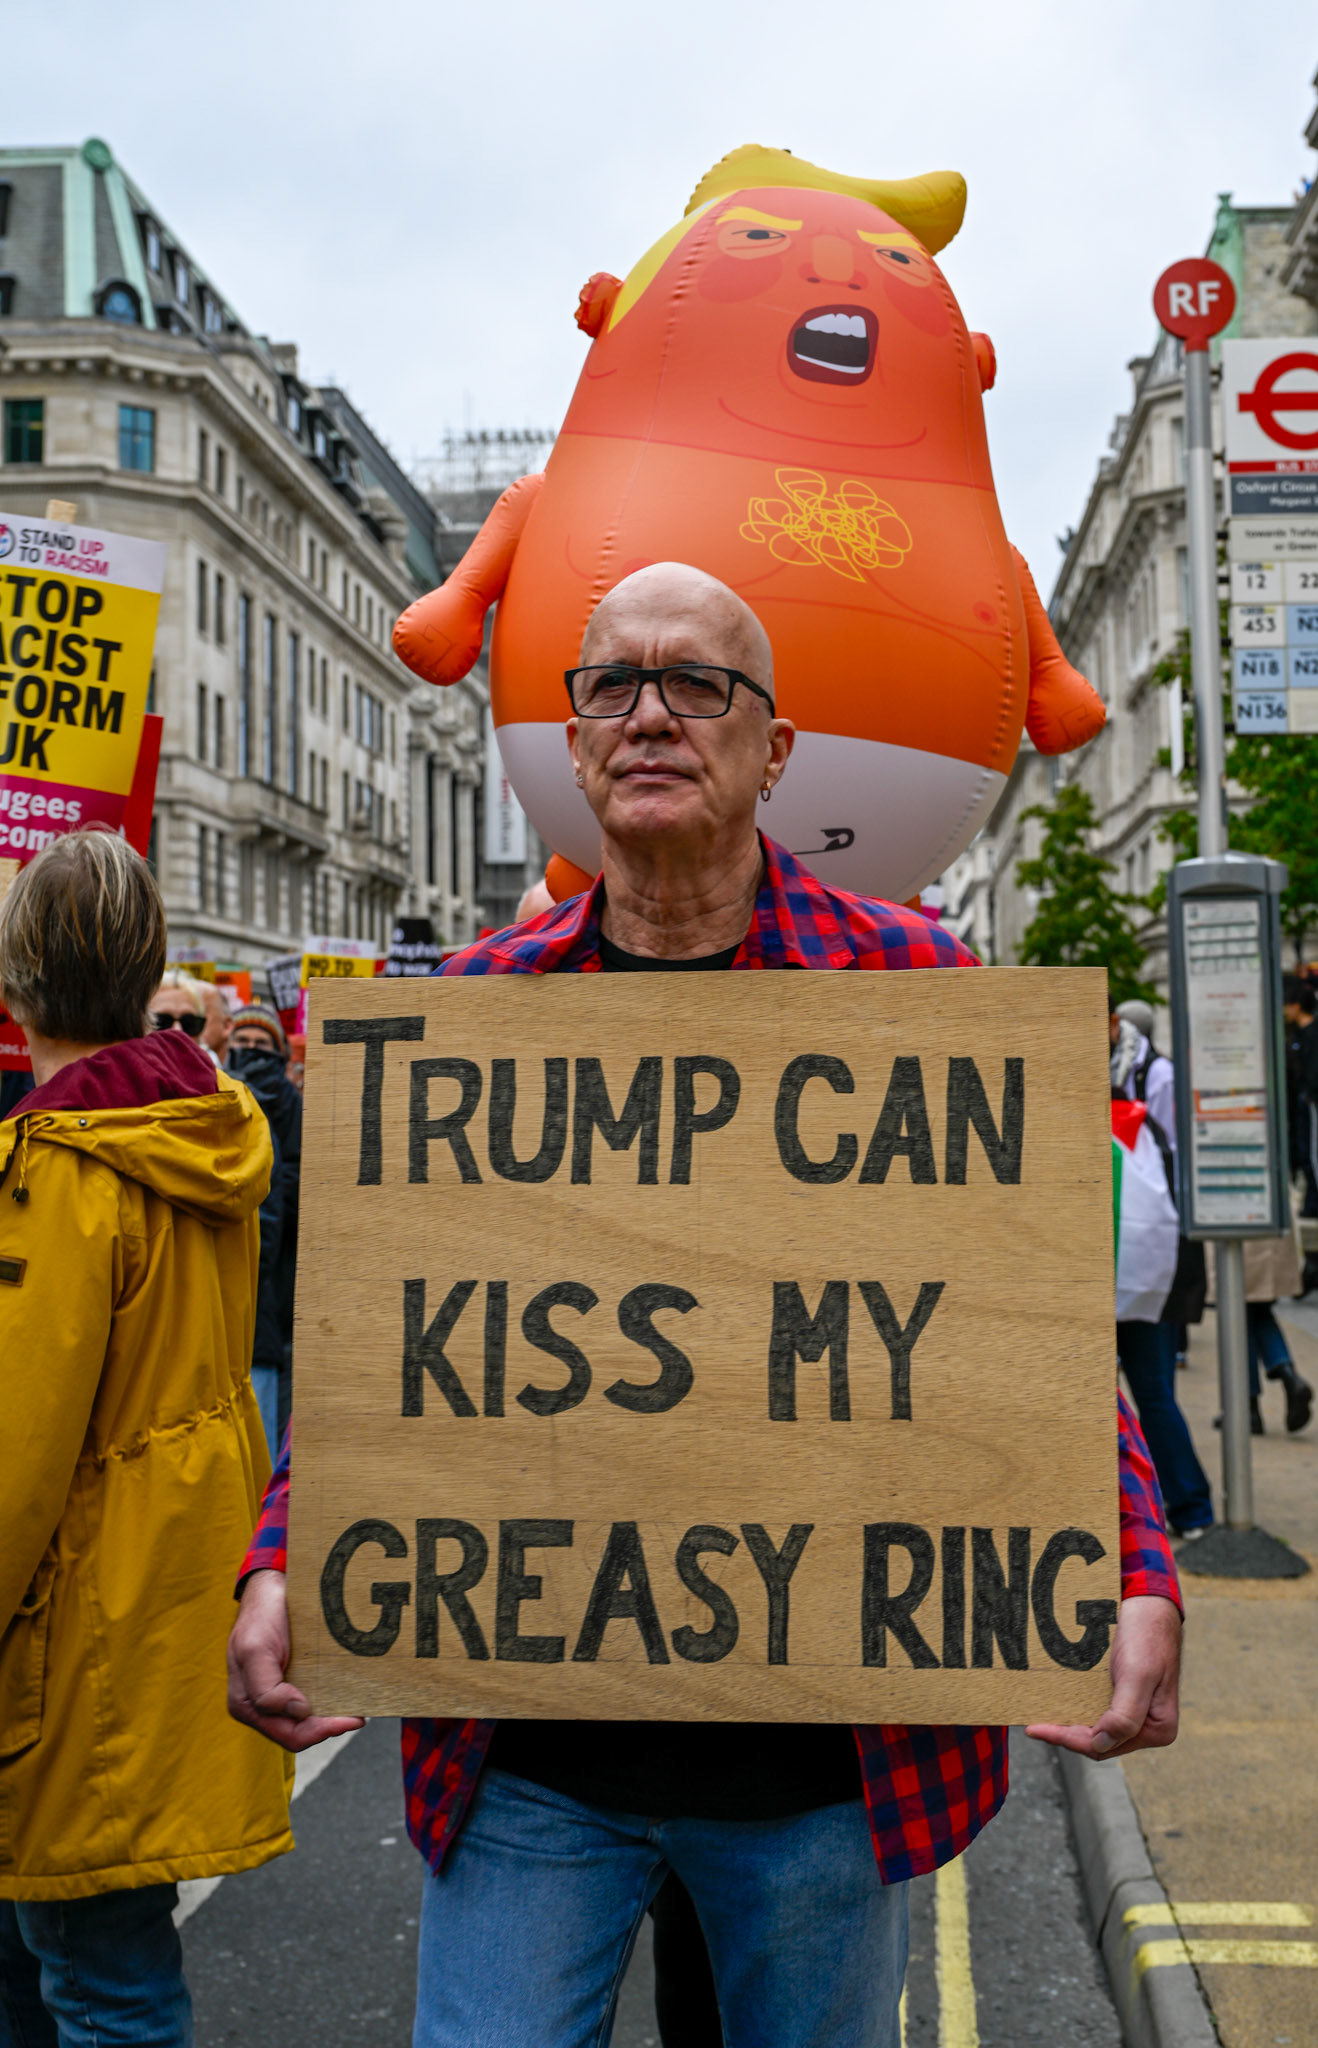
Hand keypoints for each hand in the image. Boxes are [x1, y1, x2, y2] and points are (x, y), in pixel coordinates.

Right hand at [227, 1569, 364, 1752]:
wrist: (271, 1587)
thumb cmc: (261, 1615)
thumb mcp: (255, 1650)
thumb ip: (266, 1690)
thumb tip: (298, 1711)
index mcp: (247, 1705)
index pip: (289, 1735)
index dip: (321, 1733)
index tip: (350, 1719)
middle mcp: (260, 1706)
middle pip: (301, 1733)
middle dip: (329, 1727)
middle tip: (358, 1716)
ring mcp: (276, 1694)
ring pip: (308, 1721)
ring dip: (331, 1716)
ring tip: (356, 1707)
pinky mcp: (291, 1680)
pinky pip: (312, 1700)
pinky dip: (329, 1701)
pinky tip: (346, 1694)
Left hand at [1026, 1593, 1180, 1759]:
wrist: (1148, 1602)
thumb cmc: (1146, 1635)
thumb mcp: (1137, 1676)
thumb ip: (1124, 1716)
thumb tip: (1102, 1745)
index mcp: (1157, 1729)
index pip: (1104, 1746)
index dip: (1069, 1740)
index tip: (1037, 1730)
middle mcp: (1147, 1725)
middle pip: (1098, 1741)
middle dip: (1066, 1734)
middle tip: (1034, 1727)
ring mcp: (1135, 1710)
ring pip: (1095, 1727)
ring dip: (1069, 1724)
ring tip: (1041, 1719)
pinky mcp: (1122, 1694)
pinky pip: (1096, 1709)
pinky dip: (1076, 1709)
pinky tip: (1057, 1703)